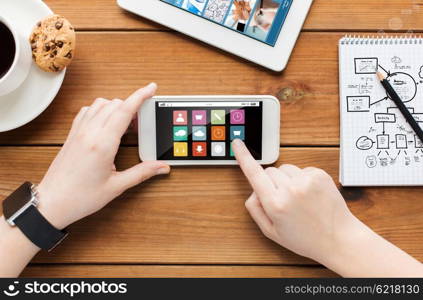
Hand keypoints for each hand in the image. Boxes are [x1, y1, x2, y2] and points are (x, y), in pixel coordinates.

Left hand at [37, 83, 169, 229]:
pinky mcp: (72, 134)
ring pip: (100, 104)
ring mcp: (79, 132)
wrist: (52, 202)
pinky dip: (101, 110)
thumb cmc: (81, 197)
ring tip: (126, 123)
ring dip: (116, 107)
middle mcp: (89, 133)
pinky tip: (106, 123)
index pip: (125, 110)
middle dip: (132, 105)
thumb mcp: (117, 186)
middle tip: (142, 121)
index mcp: (102, 144)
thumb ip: (142, 173)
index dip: (140, 96)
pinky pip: (87, 111)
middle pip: (115, 104)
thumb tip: (161, 166)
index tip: (151, 88)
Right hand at [232, 139, 360, 263]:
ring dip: (286, 179)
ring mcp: (306, 181)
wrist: (339, 238)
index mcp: (275, 204)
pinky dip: (302, 179)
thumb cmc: (305, 239)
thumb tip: (253, 189)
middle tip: (282, 200)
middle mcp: (290, 190)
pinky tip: (309, 195)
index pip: (254, 174)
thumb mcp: (271, 231)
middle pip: (269, 171)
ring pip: (284, 169)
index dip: (243, 157)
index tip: (237, 144)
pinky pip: (301, 169)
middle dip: (270, 182)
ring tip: (298, 199)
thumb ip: (255, 209)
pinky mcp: (319, 175)